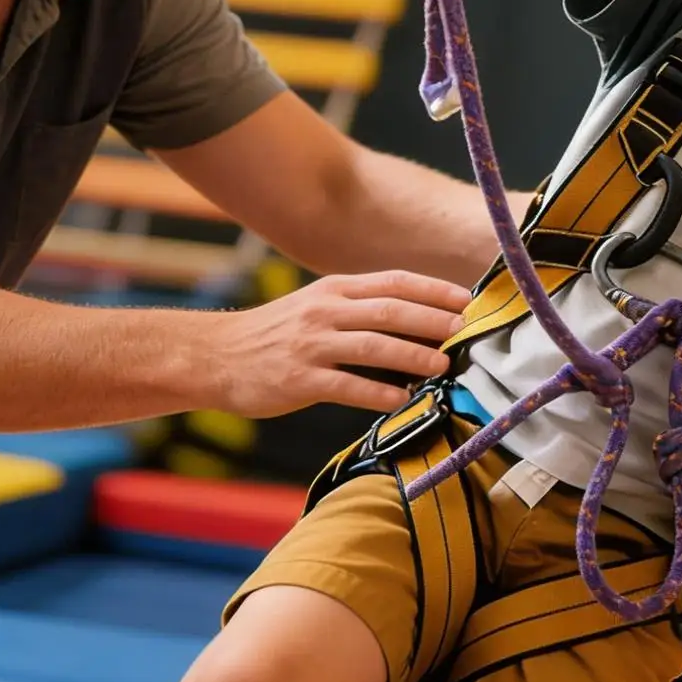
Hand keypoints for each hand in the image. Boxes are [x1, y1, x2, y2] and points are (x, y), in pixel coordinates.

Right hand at [208, 271, 469, 417]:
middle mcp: (325, 311)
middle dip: (431, 320)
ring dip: (412, 355)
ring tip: (442, 366)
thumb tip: (415, 318)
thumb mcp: (315, 305)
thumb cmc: (274, 333)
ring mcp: (311, 345)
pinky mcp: (298, 379)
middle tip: (463, 331)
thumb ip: (358, 308)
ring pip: (373, 346)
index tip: (465, 299)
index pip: (393, 282)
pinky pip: (347, 386)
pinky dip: (378, 393)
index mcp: (333, 289)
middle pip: (389, 310)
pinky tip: (402, 400)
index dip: (432, 289)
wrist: (216, 355)